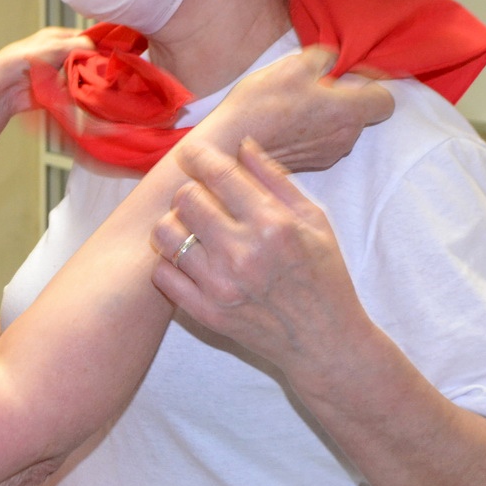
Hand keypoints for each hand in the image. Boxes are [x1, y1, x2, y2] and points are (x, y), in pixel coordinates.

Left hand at [0, 27, 91, 116]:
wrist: (3, 88)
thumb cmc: (21, 60)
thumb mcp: (53, 46)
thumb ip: (77, 44)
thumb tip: (97, 47)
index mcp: (58, 38)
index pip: (85, 38)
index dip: (97, 45)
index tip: (109, 53)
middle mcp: (60, 54)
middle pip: (86, 59)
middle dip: (92, 65)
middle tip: (100, 71)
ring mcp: (59, 73)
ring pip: (82, 76)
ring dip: (86, 80)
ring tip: (91, 83)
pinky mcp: (57, 91)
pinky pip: (74, 91)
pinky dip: (79, 93)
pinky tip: (84, 93)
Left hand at [150, 138, 374, 382]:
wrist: (323, 341)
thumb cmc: (323, 276)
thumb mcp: (314, 220)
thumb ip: (275, 179)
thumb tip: (241, 144)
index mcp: (273, 224)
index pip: (218, 174)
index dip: (199, 156)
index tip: (193, 154)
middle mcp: (243, 253)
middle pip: (185, 198)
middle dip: (191, 191)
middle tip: (202, 199)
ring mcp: (220, 286)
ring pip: (165, 233)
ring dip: (176, 224)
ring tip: (193, 229)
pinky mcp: (205, 313)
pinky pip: (162, 273)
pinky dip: (170, 260)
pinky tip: (190, 259)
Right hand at [210, 46, 392, 172]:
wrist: (229, 147)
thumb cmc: (261, 104)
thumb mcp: (292, 65)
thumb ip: (324, 57)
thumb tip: (333, 61)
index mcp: (348, 112)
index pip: (386, 100)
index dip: (371, 83)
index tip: (350, 76)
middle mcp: (345, 138)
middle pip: (361, 114)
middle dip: (344, 98)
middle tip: (314, 86)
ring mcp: (328, 154)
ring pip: (341, 129)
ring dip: (327, 116)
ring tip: (296, 105)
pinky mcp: (311, 165)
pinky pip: (323, 143)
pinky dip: (312, 132)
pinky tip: (286, 123)